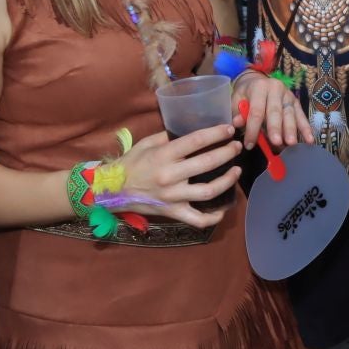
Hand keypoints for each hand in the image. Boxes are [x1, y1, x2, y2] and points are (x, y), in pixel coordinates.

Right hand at [116, 126, 242, 228]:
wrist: (112, 191)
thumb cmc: (131, 164)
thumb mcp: (147, 143)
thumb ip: (169, 136)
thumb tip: (193, 129)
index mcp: (163, 156)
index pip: (196, 141)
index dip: (216, 134)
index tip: (229, 130)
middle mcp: (170, 176)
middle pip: (207, 163)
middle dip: (227, 153)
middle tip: (236, 147)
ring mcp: (173, 197)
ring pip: (208, 191)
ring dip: (227, 181)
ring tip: (236, 171)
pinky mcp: (173, 213)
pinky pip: (198, 219)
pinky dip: (213, 217)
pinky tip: (223, 209)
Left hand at [234, 71, 312, 148]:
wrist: (256, 80)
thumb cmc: (245, 94)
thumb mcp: (236, 100)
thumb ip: (237, 112)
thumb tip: (237, 124)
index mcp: (259, 87)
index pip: (256, 111)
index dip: (253, 129)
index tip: (249, 145)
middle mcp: (276, 89)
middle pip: (275, 111)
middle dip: (276, 128)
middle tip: (276, 142)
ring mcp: (288, 95)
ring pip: (290, 114)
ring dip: (291, 130)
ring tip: (291, 143)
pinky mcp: (296, 101)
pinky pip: (301, 116)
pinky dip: (305, 128)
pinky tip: (309, 139)